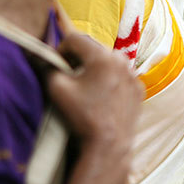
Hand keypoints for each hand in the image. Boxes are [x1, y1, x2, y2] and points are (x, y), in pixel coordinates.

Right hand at [48, 32, 143, 148]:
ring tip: (86, 86)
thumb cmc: (83, 115)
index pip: (75, 38)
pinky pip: (120, 75)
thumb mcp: (57, 88)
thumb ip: (49, 68)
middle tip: (69, 74)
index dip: (61, 49)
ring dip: (94, 68)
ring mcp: (132, 74)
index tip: (57, 64)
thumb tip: (44, 58)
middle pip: (93, 48)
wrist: (110, 144)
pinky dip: (110, 80)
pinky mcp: (138, 88)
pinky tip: (101, 96)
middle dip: (79, 57)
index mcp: (102, 56)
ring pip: (108, 61)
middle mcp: (121, 59)